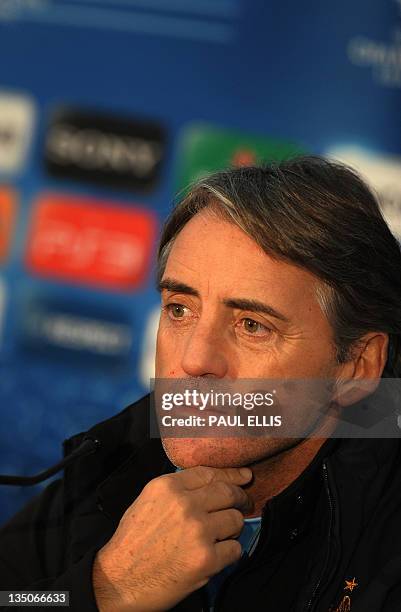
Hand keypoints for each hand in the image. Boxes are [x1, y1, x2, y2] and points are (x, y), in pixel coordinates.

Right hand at [92, 465, 252, 610]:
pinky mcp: (207, 559)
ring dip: (233, 528)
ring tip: (221, 536)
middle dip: (241, 498)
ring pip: (235, 520)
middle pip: (228, 493)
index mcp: (168, 486)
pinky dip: (229, 553)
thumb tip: (211, 485)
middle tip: (245, 504)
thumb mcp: (148, 501)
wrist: (119, 581)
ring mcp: (198, 531)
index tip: (244, 476)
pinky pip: (235, 549)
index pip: (209, 473)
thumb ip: (178, 490)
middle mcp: (185, 504)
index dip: (231, 474)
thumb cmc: (133, 543)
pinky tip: (216, 555)